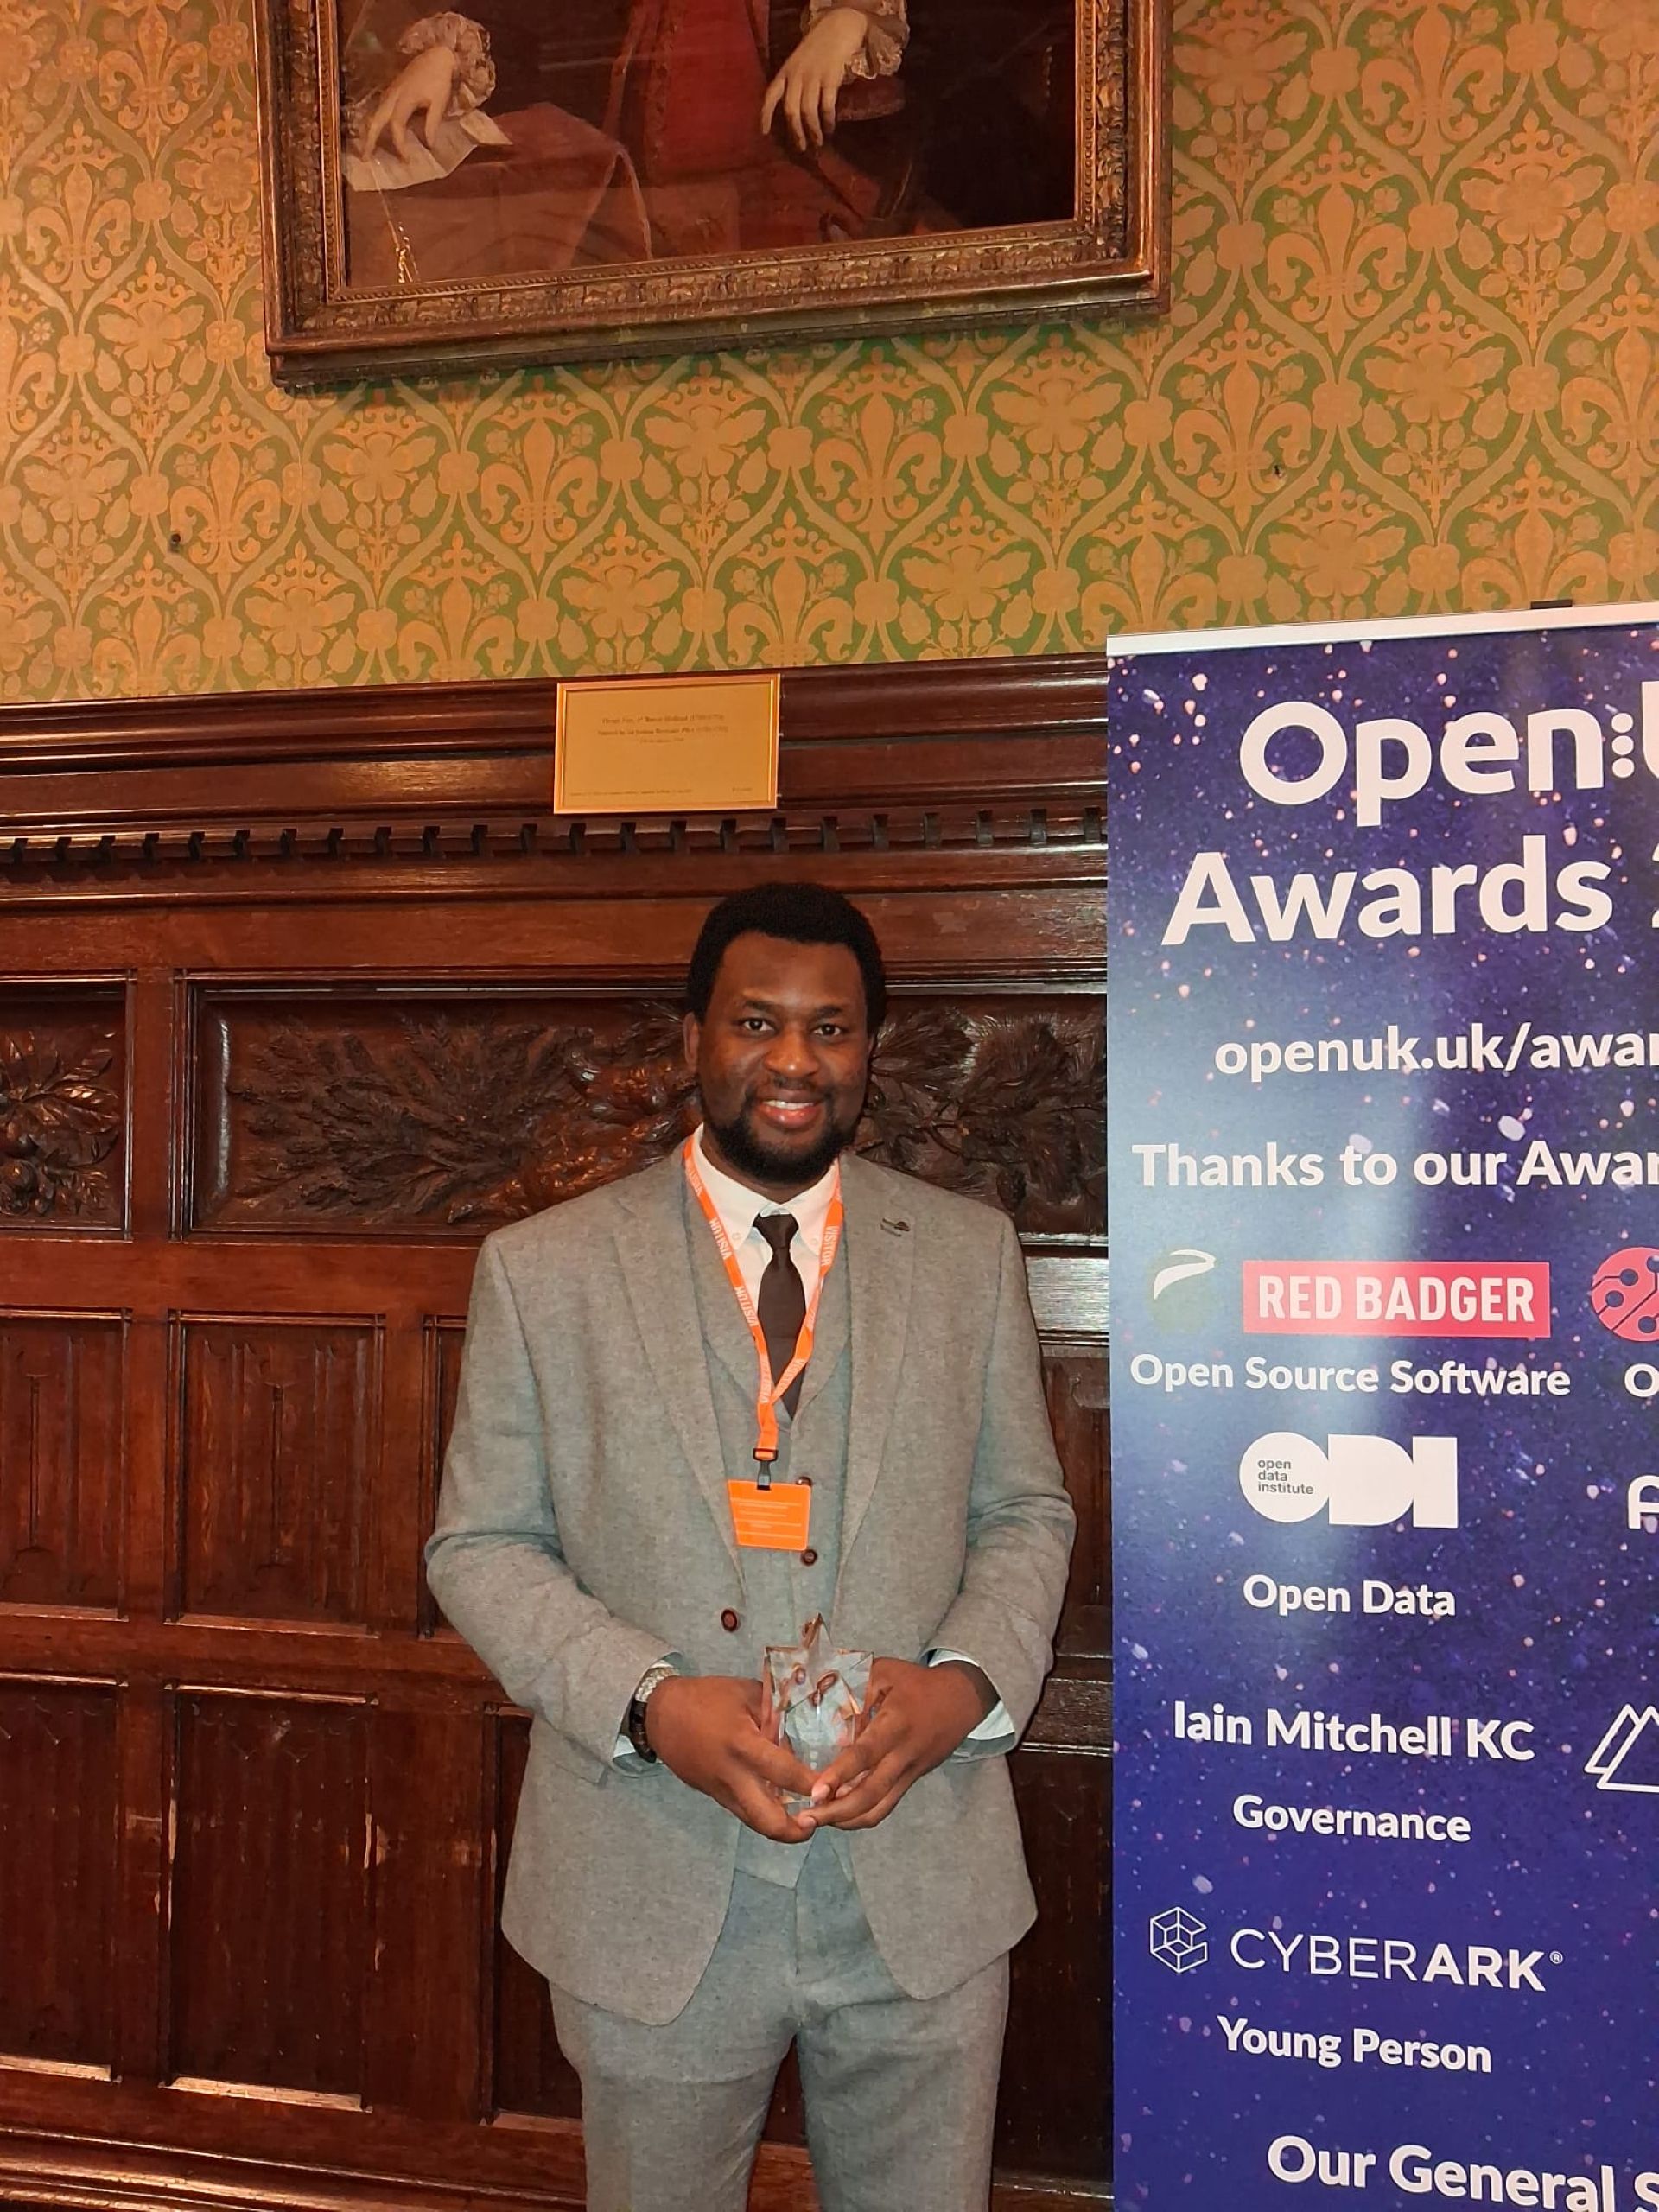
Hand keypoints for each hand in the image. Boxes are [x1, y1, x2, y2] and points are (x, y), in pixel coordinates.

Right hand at [357, 45, 457, 160]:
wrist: (435, 56)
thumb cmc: (439, 79)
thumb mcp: (439, 102)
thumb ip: (432, 123)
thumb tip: (429, 146)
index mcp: (404, 98)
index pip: (397, 126)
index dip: (400, 144)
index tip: (407, 160)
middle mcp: (392, 96)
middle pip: (375, 120)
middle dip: (369, 140)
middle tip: (365, 158)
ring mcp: (389, 93)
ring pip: (373, 115)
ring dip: (369, 133)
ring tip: (367, 151)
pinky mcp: (390, 92)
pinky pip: (378, 111)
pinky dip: (375, 125)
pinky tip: (376, 136)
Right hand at [645, 1675, 820, 1844]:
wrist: (662, 1716)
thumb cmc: (707, 1698)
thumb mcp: (747, 1694)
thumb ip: (776, 1714)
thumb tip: (806, 1729)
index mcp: (742, 1745)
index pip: (784, 1773)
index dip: (812, 1786)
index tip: (837, 1789)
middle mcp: (733, 1777)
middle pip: (767, 1820)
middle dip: (796, 1831)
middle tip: (821, 1821)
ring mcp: (722, 1792)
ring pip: (756, 1824)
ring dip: (783, 1828)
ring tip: (809, 1819)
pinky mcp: (716, 1797)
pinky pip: (746, 1813)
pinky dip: (766, 1814)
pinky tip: (784, 1806)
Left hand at [760, 6, 868, 149]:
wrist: (836, 28)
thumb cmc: (816, 50)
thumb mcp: (797, 64)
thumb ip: (792, 84)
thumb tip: (791, 116)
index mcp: (785, 72)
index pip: (770, 96)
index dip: (766, 115)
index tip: (764, 134)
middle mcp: (796, 76)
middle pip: (791, 110)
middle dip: (795, 133)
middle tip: (801, 148)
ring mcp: (813, 77)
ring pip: (808, 111)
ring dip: (813, 131)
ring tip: (817, 142)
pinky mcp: (830, 78)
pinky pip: (826, 105)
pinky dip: (827, 120)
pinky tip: (830, 129)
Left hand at [806, 1659, 993, 1830]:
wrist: (961, 1699)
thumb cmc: (918, 1683)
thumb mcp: (886, 1672)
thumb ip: (854, 1688)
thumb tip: (820, 1704)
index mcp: (894, 1724)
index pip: (864, 1755)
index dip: (839, 1775)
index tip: (816, 1792)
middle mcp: (902, 1755)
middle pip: (870, 1794)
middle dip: (836, 1812)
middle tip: (806, 1818)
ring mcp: (909, 1772)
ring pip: (879, 1808)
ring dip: (847, 1819)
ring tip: (816, 1821)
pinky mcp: (911, 1781)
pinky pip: (886, 1806)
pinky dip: (862, 1815)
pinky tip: (839, 1814)